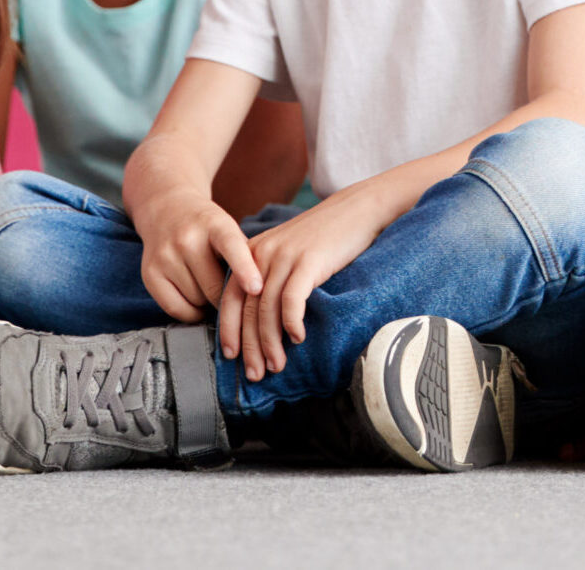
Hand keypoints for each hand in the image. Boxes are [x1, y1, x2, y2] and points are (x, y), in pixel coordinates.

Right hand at [134, 187, 260, 326]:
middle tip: (230, 290)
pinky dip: (190, 312)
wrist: (167, 209)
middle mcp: (187, 239)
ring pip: (197, 301)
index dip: (245, 269)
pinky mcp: (150, 274)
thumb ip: (245, 256)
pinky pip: (176, 309)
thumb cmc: (208, 227)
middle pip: (214, 288)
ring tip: (207, 284)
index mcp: (215, 224)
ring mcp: (165, 256)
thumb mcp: (230, 228)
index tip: (256, 288)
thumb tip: (256, 295)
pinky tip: (194, 298)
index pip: (232, 247)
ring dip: (207, 302)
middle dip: (226, 296)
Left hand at [220, 188, 386, 381]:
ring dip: (270, 343)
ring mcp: (284, 256)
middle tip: (256, 374)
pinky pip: (292, 300)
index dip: (228, 331)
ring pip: (268, 309)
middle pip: (248, 309)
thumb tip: (259, 323)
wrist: (355, 209)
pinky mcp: (308, 260)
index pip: (230, 299)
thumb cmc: (322, 237)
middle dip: (249, 346)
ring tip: (277, 365)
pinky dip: (292, 323)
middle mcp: (262, 254)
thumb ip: (268, 277)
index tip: (231, 357)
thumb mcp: (286, 252)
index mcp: (250, 253)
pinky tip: (298, 338)